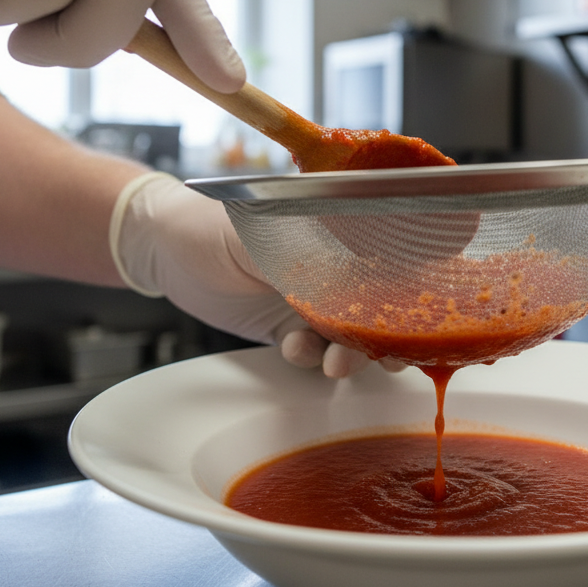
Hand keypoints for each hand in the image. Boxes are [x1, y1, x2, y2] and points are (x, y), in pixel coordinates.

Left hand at [111, 173, 404, 377]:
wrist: (162, 248)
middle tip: (392, 358)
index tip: (424, 316)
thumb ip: (315, 259)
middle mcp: (338, 262)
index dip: (419, 287)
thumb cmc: (212, 222)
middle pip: (385, 302)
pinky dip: (312, 356)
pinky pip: (317, 349)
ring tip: (337, 364)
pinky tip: (293, 348)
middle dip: (392, 334)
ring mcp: (317, 296)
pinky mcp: (292, 326)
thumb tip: (363, 280)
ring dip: (353, 353)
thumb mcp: (268, 236)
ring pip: (354, 332)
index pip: (398, 255)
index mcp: (342, 226)